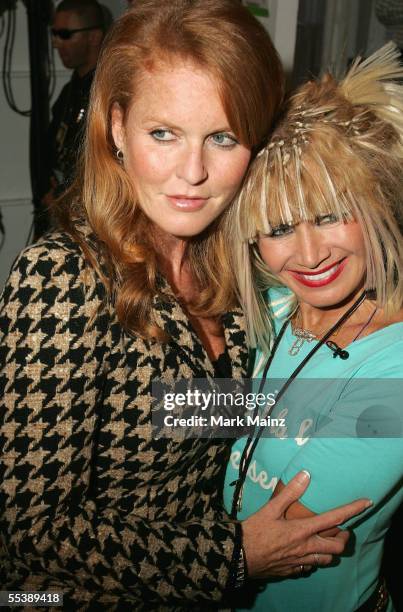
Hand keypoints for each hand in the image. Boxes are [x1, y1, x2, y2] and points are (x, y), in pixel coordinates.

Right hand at [241, 470, 370, 577]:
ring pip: (326, 560)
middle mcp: (306, 547)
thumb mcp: (270, 508)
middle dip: (344, 538)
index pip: (335, 518)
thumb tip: (305, 475)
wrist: (239, 556)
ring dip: (331, 550)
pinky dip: (314, 560)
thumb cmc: (254, 531)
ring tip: (327, 541)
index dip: (353, 509)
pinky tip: (307, 554)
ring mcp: (300, 562)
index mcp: (303, 530)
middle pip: (337, 547)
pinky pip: (310, 568)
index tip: (367, 502)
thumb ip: (290, 492)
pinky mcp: (292, 571)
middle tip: (342, 530)